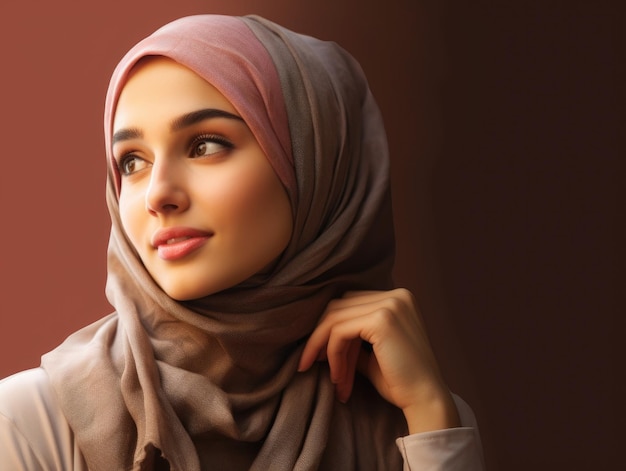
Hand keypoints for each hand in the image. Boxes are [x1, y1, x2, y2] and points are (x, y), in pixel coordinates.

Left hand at [298, 289, 460, 432]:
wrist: (427, 401)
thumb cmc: (401, 382)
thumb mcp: (372, 353)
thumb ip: (352, 338)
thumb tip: (319, 335)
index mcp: (398, 299)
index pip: (350, 304)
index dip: (331, 330)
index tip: (320, 357)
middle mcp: (396, 295)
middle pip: (340, 306)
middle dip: (323, 337)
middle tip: (312, 364)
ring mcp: (390, 304)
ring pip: (335, 318)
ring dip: (324, 349)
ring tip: (332, 378)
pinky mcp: (382, 320)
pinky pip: (340, 332)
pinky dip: (332, 354)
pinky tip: (338, 377)